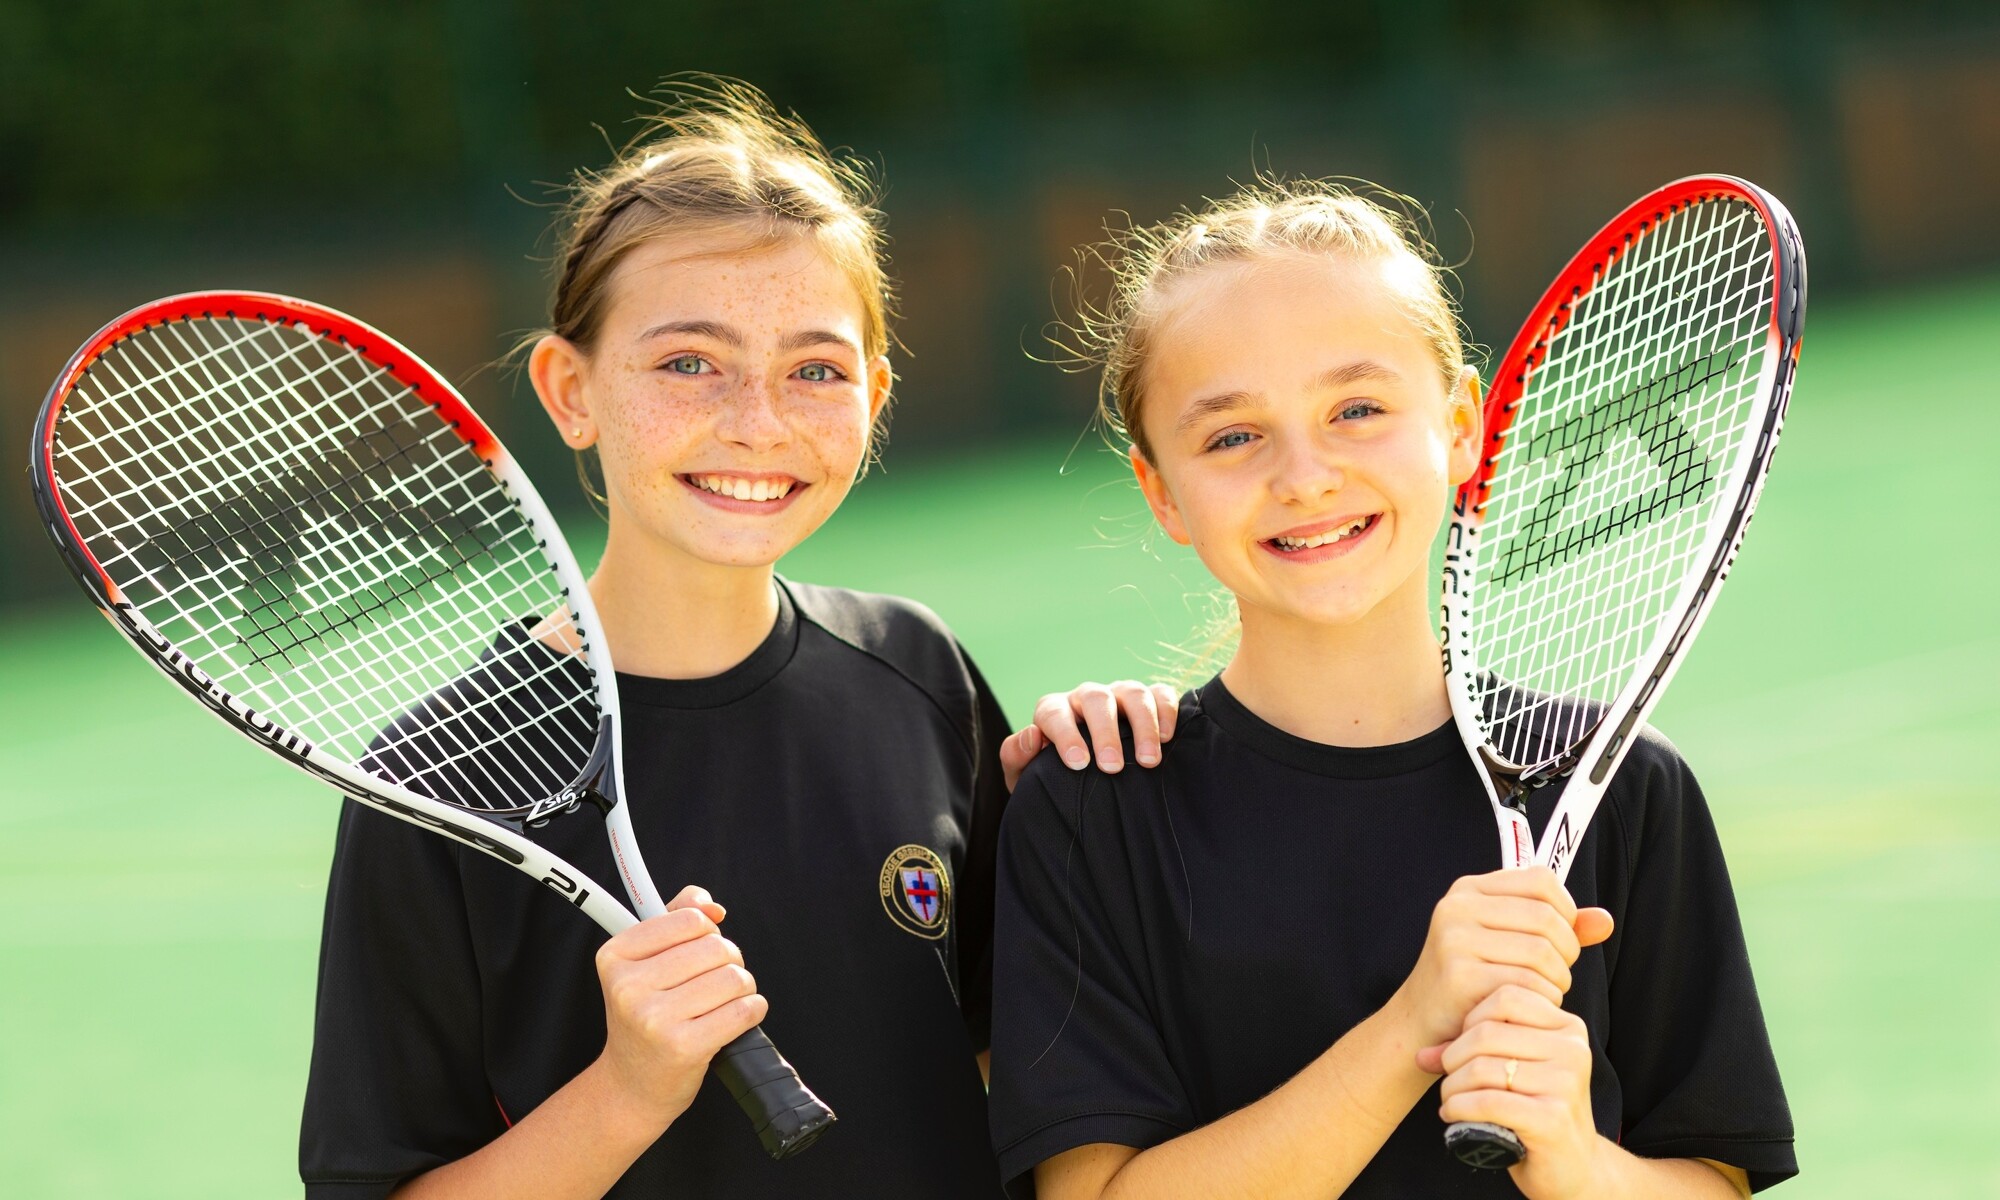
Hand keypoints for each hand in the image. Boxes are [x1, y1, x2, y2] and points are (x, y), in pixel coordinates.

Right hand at [593, 885, 767, 1127]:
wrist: (632, 1085)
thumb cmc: (646, 1017)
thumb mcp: (646, 963)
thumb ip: (677, 919)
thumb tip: (713, 907)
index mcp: (616, 956)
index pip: (688, 919)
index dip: (708, 931)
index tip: (701, 949)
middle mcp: (629, 986)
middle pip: (715, 947)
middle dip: (729, 960)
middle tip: (718, 981)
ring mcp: (654, 1019)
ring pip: (732, 978)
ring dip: (743, 987)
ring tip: (727, 1001)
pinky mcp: (683, 1047)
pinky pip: (742, 1011)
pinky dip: (752, 1010)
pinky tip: (740, 1016)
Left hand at [1000, 680, 1180, 790]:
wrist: (1084, 785)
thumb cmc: (1053, 780)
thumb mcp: (1027, 777)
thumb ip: (1017, 757)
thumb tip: (1031, 735)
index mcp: (1053, 711)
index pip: (1053, 713)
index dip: (1065, 735)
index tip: (1078, 764)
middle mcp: (1085, 698)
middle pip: (1096, 699)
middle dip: (1105, 732)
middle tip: (1112, 768)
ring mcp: (1119, 696)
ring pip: (1132, 693)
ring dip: (1143, 724)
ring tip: (1148, 761)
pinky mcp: (1148, 700)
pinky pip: (1161, 694)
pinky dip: (1166, 711)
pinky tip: (1168, 739)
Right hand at [1391, 867, 1612, 1049]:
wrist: (1420, 1021)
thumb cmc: (1472, 979)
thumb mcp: (1508, 941)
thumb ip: (1556, 927)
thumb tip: (1605, 921)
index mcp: (1470, 889)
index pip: (1542, 880)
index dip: (1565, 909)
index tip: (1561, 938)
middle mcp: (1458, 907)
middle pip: (1546, 918)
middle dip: (1566, 951)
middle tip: (1558, 974)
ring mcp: (1455, 940)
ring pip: (1541, 953)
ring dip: (1557, 980)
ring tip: (1545, 992)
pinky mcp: (1459, 976)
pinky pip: (1527, 984)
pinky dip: (1542, 1000)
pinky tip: (1531, 1007)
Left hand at [1431, 986, 1605, 1199]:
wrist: (1573, 1168)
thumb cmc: (1536, 1112)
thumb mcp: (1511, 1071)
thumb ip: (1472, 1052)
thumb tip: (1421, 1054)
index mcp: (1567, 1028)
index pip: (1505, 997)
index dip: (1471, 1019)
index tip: (1462, 1047)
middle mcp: (1572, 1050)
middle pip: (1488, 1031)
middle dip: (1454, 1056)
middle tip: (1449, 1077)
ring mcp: (1566, 1083)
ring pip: (1482, 1068)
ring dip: (1453, 1086)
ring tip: (1451, 1098)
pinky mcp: (1553, 1118)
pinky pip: (1488, 1101)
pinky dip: (1459, 1108)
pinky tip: (1453, 1115)